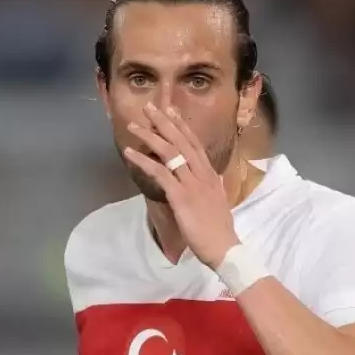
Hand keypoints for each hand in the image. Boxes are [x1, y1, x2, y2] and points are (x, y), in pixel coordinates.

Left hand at [123, 103, 238, 269]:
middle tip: (150, 107)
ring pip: (170, 152)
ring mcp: (191, 183)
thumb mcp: (219, 201)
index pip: (195, 144)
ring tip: (134, 125)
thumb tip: (215, 178)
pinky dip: (144, 161)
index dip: (182, 126)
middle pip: (181, 141)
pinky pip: (160, 173)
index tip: (172, 111)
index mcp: (211, 175)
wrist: (224, 247)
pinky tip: (131, 153)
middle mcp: (202, 174)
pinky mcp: (180, 196)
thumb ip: (215, 186)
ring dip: (150, 136)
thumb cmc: (220, 228)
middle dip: (164, 122)